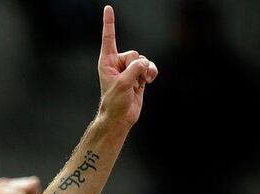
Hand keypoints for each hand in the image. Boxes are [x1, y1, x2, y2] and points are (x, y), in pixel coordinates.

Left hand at [97, 5, 157, 125]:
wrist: (121, 117)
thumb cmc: (114, 102)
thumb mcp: (123, 84)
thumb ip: (134, 69)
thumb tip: (145, 64)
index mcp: (107, 62)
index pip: (109, 38)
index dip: (109, 23)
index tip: (108, 8)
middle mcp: (117, 63)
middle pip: (134, 53)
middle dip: (136, 66)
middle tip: (131, 80)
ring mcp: (129, 70)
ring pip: (143, 60)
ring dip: (145, 71)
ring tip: (141, 82)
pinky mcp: (139, 77)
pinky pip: (149, 67)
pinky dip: (151, 72)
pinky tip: (149, 80)